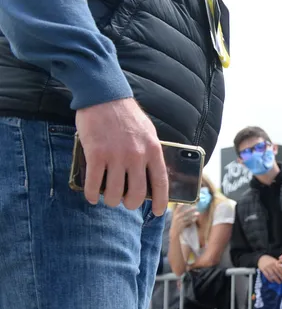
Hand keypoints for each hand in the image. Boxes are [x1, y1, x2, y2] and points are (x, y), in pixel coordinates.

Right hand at [76, 97, 168, 213]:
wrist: (104, 96)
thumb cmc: (127, 115)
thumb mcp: (149, 133)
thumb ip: (151, 153)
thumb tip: (151, 175)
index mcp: (153, 150)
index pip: (161, 183)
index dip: (160, 201)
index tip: (158, 212)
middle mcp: (136, 156)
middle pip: (136, 193)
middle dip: (130, 204)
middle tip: (126, 203)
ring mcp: (116, 156)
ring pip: (114, 192)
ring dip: (111, 200)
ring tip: (109, 199)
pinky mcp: (96, 154)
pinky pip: (94, 184)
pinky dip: (93, 194)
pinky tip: (93, 197)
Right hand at [171, 205, 197, 230]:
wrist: (174, 232)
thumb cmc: (176, 224)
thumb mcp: (175, 218)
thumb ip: (179, 214)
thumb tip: (184, 209)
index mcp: (174, 215)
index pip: (177, 209)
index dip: (180, 206)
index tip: (183, 203)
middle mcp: (176, 217)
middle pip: (184, 213)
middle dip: (190, 210)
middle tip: (196, 207)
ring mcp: (179, 221)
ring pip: (187, 217)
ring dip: (193, 215)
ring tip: (198, 213)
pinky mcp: (182, 225)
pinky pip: (188, 222)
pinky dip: (192, 220)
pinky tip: (195, 219)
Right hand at [258, 254, 281, 283]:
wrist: (261, 258)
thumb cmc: (270, 260)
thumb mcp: (275, 260)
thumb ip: (279, 263)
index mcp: (275, 262)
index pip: (280, 268)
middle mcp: (271, 264)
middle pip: (276, 272)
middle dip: (281, 277)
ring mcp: (266, 267)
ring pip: (272, 274)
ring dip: (276, 279)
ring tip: (279, 282)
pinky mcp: (262, 269)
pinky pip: (266, 275)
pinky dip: (269, 279)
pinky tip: (272, 281)